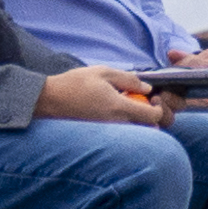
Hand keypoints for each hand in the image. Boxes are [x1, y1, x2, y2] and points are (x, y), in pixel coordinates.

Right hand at [37, 65, 161, 127]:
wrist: (48, 100)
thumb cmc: (74, 83)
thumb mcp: (103, 73)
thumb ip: (128, 79)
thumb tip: (147, 89)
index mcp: (119, 108)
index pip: (153, 117)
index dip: (159, 108)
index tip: (152, 99)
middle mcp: (116, 124)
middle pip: (148, 130)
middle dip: (151, 118)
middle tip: (144, 104)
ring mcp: (108, 132)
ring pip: (135, 133)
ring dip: (139, 123)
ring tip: (128, 108)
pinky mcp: (101, 135)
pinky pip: (122, 134)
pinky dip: (125, 126)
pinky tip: (114, 113)